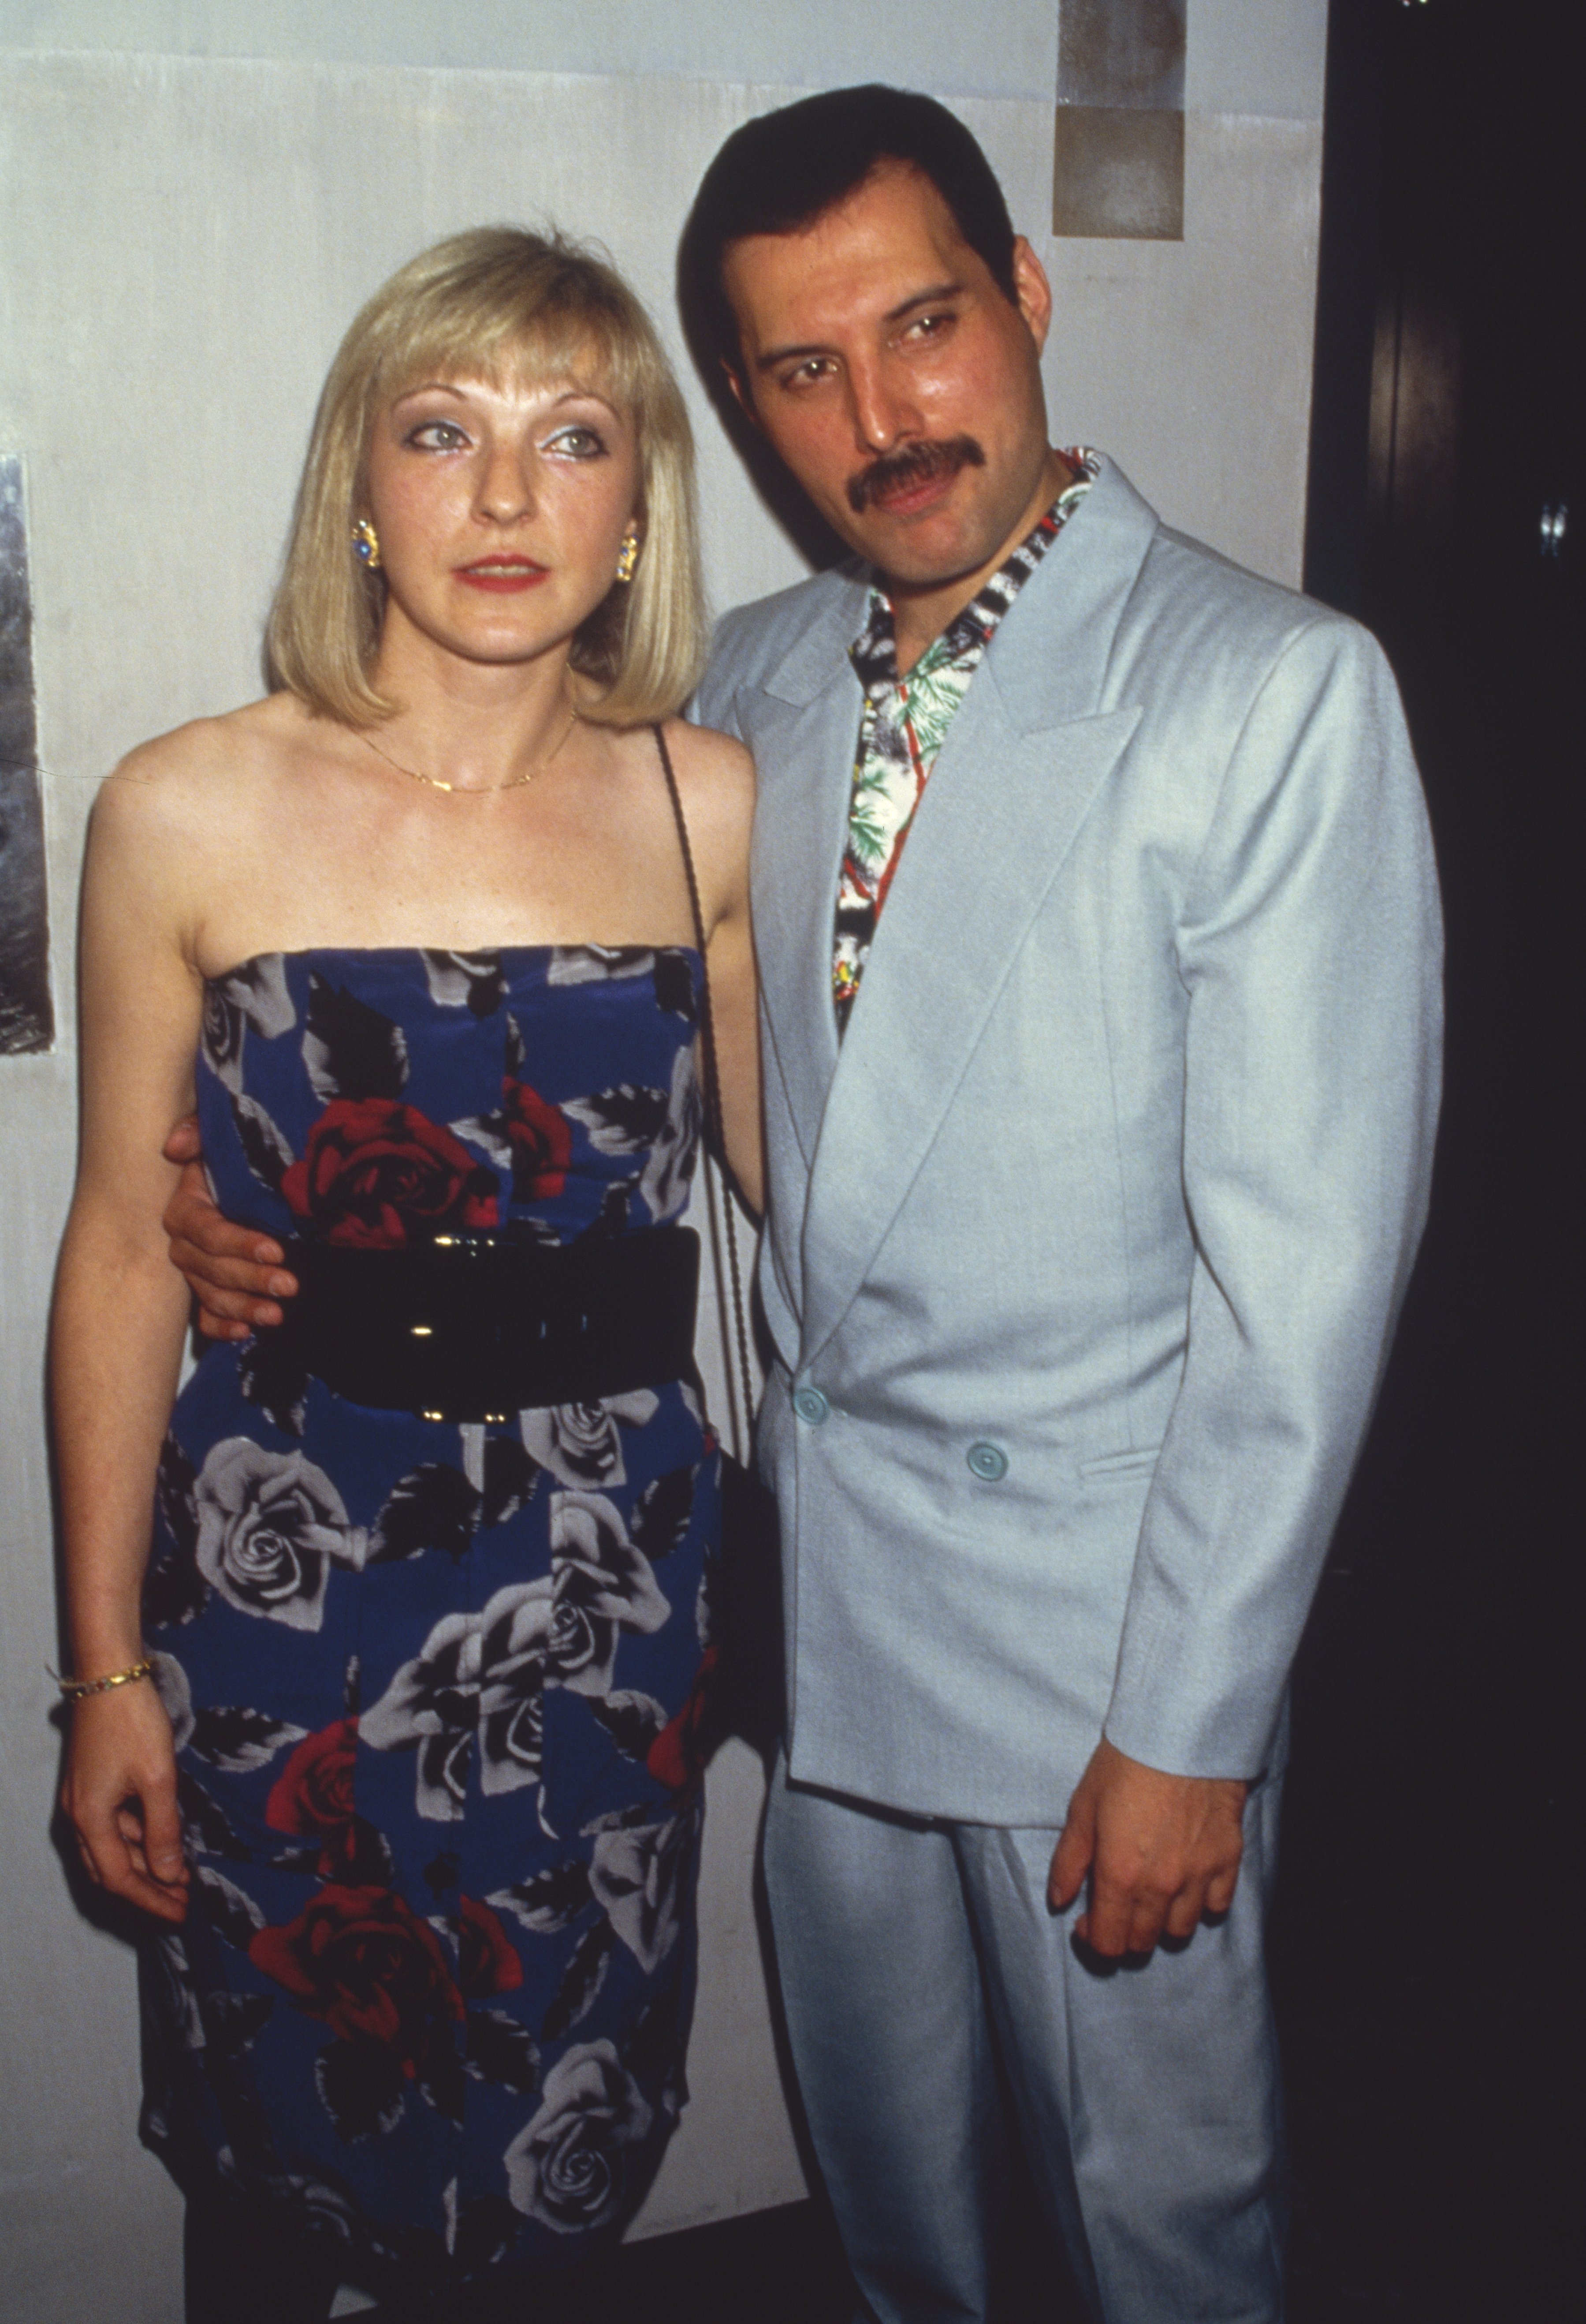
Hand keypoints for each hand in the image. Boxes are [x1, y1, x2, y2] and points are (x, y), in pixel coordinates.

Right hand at [61, 1682, 189, 1921]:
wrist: (109, 1675)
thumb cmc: (133, 1723)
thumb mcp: (158, 1778)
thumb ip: (163, 1828)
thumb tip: (169, 1874)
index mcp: (89, 1819)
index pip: (119, 1879)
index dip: (150, 1900)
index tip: (181, 1912)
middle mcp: (77, 1816)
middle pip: (110, 1871)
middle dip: (147, 1890)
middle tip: (183, 1902)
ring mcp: (81, 1801)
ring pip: (111, 1850)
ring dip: (144, 1864)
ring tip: (181, 1875)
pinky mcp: (90, 1786)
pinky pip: (112, 1827)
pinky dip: (137, 1839)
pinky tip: (163, 1839)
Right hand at [162, 1114, 295, 1338]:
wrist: (244, 1179)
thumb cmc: (230, 1157)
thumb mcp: (217, 1135)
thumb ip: (197, 1131)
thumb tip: (176, 1146)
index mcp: (186, 1209)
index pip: (209, 1232)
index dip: (239, 1244)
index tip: (275, 1251)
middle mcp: (185, 1244)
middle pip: (213, 1269)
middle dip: (251, 1280)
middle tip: (290, 1285)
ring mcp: (195, 1271)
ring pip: (212, 1296)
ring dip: (244, 1307)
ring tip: (277, 1314)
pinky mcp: (207, 1290)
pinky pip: (206, 1315)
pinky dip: (223, 1327)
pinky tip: (247, 1332)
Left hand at [1047, 1736, 1246, 1958]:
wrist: (1180, 1732)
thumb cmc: (1124, 1764)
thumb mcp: (1082, 1807)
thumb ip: (1069, 1861)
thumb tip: (1059, 1901)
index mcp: (1120, 1875)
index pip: (1109, 1942)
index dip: (1094, 1940)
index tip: (1087, 1920)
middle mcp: (1162, 1886)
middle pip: (1143, 1943)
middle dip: (1124, 1934)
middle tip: (1117, 1907)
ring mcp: (1199, 1876)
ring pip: (1181, 1930)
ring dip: (1162, 1922)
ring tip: (1152, 1895)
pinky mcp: (1228, 1860)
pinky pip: (1218, 1906)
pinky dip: (1202, 1904)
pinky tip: (1188, 1883)